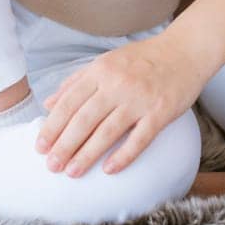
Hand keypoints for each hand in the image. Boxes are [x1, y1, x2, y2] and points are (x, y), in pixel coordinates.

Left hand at [34, 29, 212, 177]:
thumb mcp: (106, 62)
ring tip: (72, 172)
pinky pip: (139, 139)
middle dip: (64, 145)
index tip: (40, 147)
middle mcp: (117, 84)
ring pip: (108, 132)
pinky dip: (123, 156)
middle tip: (51, 166)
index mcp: (100, 71)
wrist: (184, 51)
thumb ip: (76, 82)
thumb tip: (49, 103)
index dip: (52, 126)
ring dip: (87, 155)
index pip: (69, 102)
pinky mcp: (160, 112)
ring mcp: (139, 99)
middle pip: (84, 120)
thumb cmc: (143, 58)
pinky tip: (108, 170)